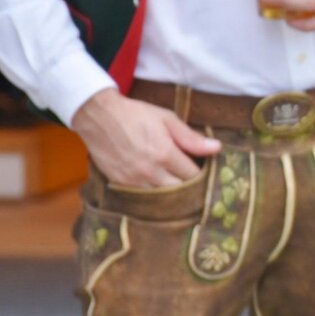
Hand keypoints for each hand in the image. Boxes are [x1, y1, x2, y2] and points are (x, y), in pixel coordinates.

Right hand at [71, 89, 221, 187]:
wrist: (98, 116)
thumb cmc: (136, 114)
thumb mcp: (167, 119)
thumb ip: (191, 137)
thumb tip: (217, 149)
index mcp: (165, 154)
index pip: (194, 176)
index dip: (203, 175)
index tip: (205, 172)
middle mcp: (150, 171)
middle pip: (181, 193)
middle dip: (191, 189)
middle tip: (196, 183)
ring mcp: (133, 181)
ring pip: (163, 200)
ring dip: (174, 197)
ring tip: (180, 189)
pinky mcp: (120, 184)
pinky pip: (144, 200)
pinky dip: (155, 198)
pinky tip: (160, 191)